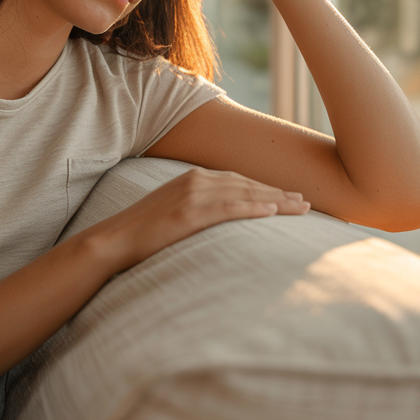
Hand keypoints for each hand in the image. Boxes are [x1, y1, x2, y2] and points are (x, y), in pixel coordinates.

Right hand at [84, 167, 310, 272]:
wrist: (113, 241)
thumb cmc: (141, 234)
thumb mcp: (171, 213)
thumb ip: (195, 209)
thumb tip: (216, 220)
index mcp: (191, 178)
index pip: (238, 180)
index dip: (266, 187)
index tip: (289, 195)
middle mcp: (195, 180)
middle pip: (247, 184)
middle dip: (279, 192)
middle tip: (306, 201)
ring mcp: (191, 195)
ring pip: (244, 193)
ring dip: (276, 199)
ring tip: (301, 207)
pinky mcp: (188, 213)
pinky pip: (229, 208)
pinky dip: (253, 207)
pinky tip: (273, 210)